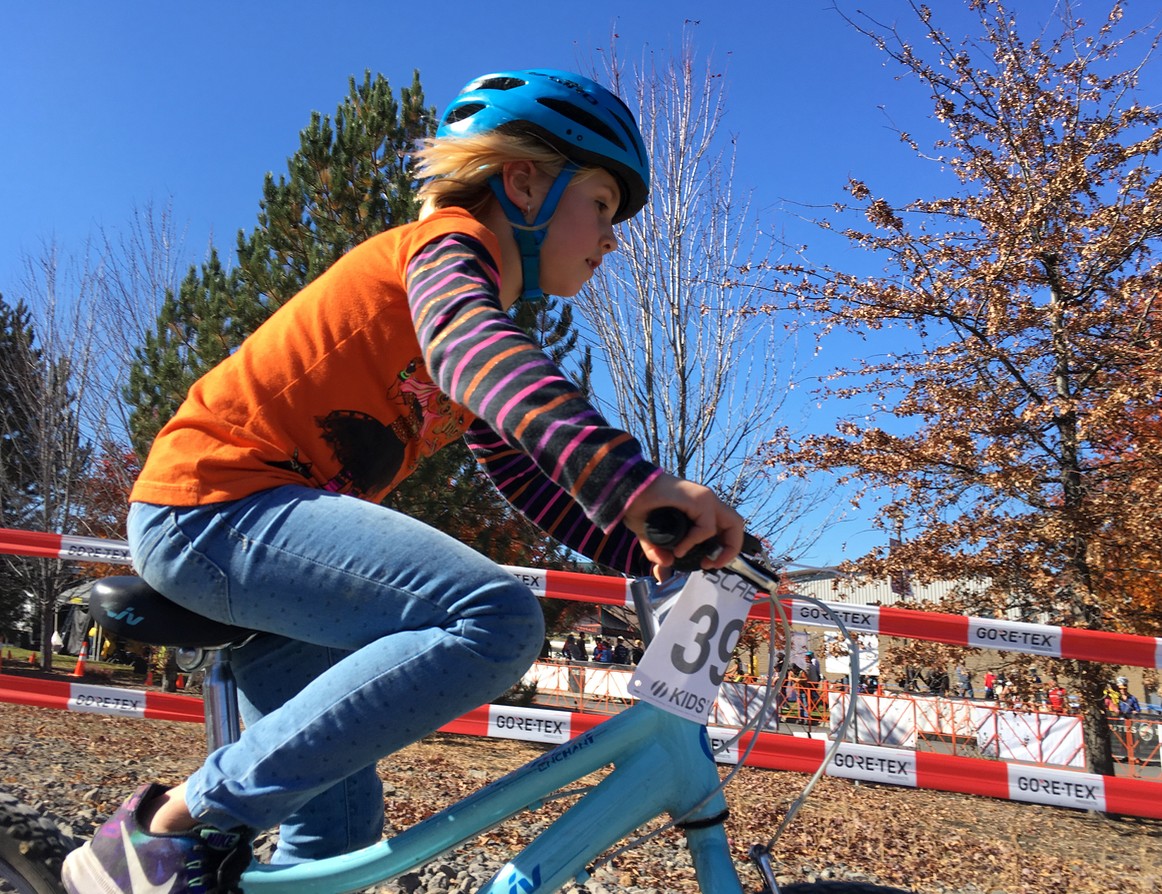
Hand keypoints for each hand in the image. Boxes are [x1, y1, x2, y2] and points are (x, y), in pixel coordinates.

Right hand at [622, 473, 744, 572]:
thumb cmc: (639, 507)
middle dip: (731, 549)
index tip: (708, 562)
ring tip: (706, 561)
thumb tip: (666, 565)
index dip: (724, 547)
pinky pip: (706, 528)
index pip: (725, 527)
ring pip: (734, 524)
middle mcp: (707, 501)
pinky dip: (695, 542)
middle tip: (713, 564)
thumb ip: (659, 551)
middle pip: (736, 525)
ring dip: (725, 547)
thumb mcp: (651, 536)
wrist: (627, 490)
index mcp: (701, 507)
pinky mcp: (699, 499)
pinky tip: (679, 548)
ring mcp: (705, 499)